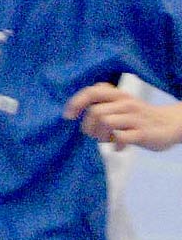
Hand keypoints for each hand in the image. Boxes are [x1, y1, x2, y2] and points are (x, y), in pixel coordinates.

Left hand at [66, 83, 181, 151]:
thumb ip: (101, 103)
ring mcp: (135, 117)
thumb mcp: (120, 104)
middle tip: (95, 135)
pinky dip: (116, 145)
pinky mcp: (143, 132)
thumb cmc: (137, 116)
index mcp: (118, 95)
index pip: (92, 92)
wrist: (170, 124)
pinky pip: (121, 137)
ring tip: (108, 140)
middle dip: (88, 127)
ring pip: (105, 122)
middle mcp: (126, 103)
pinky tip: (119, 148)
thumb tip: (72, 112)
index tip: (68, 116)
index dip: (76, 103)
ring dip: (100, 136)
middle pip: (95, 111)